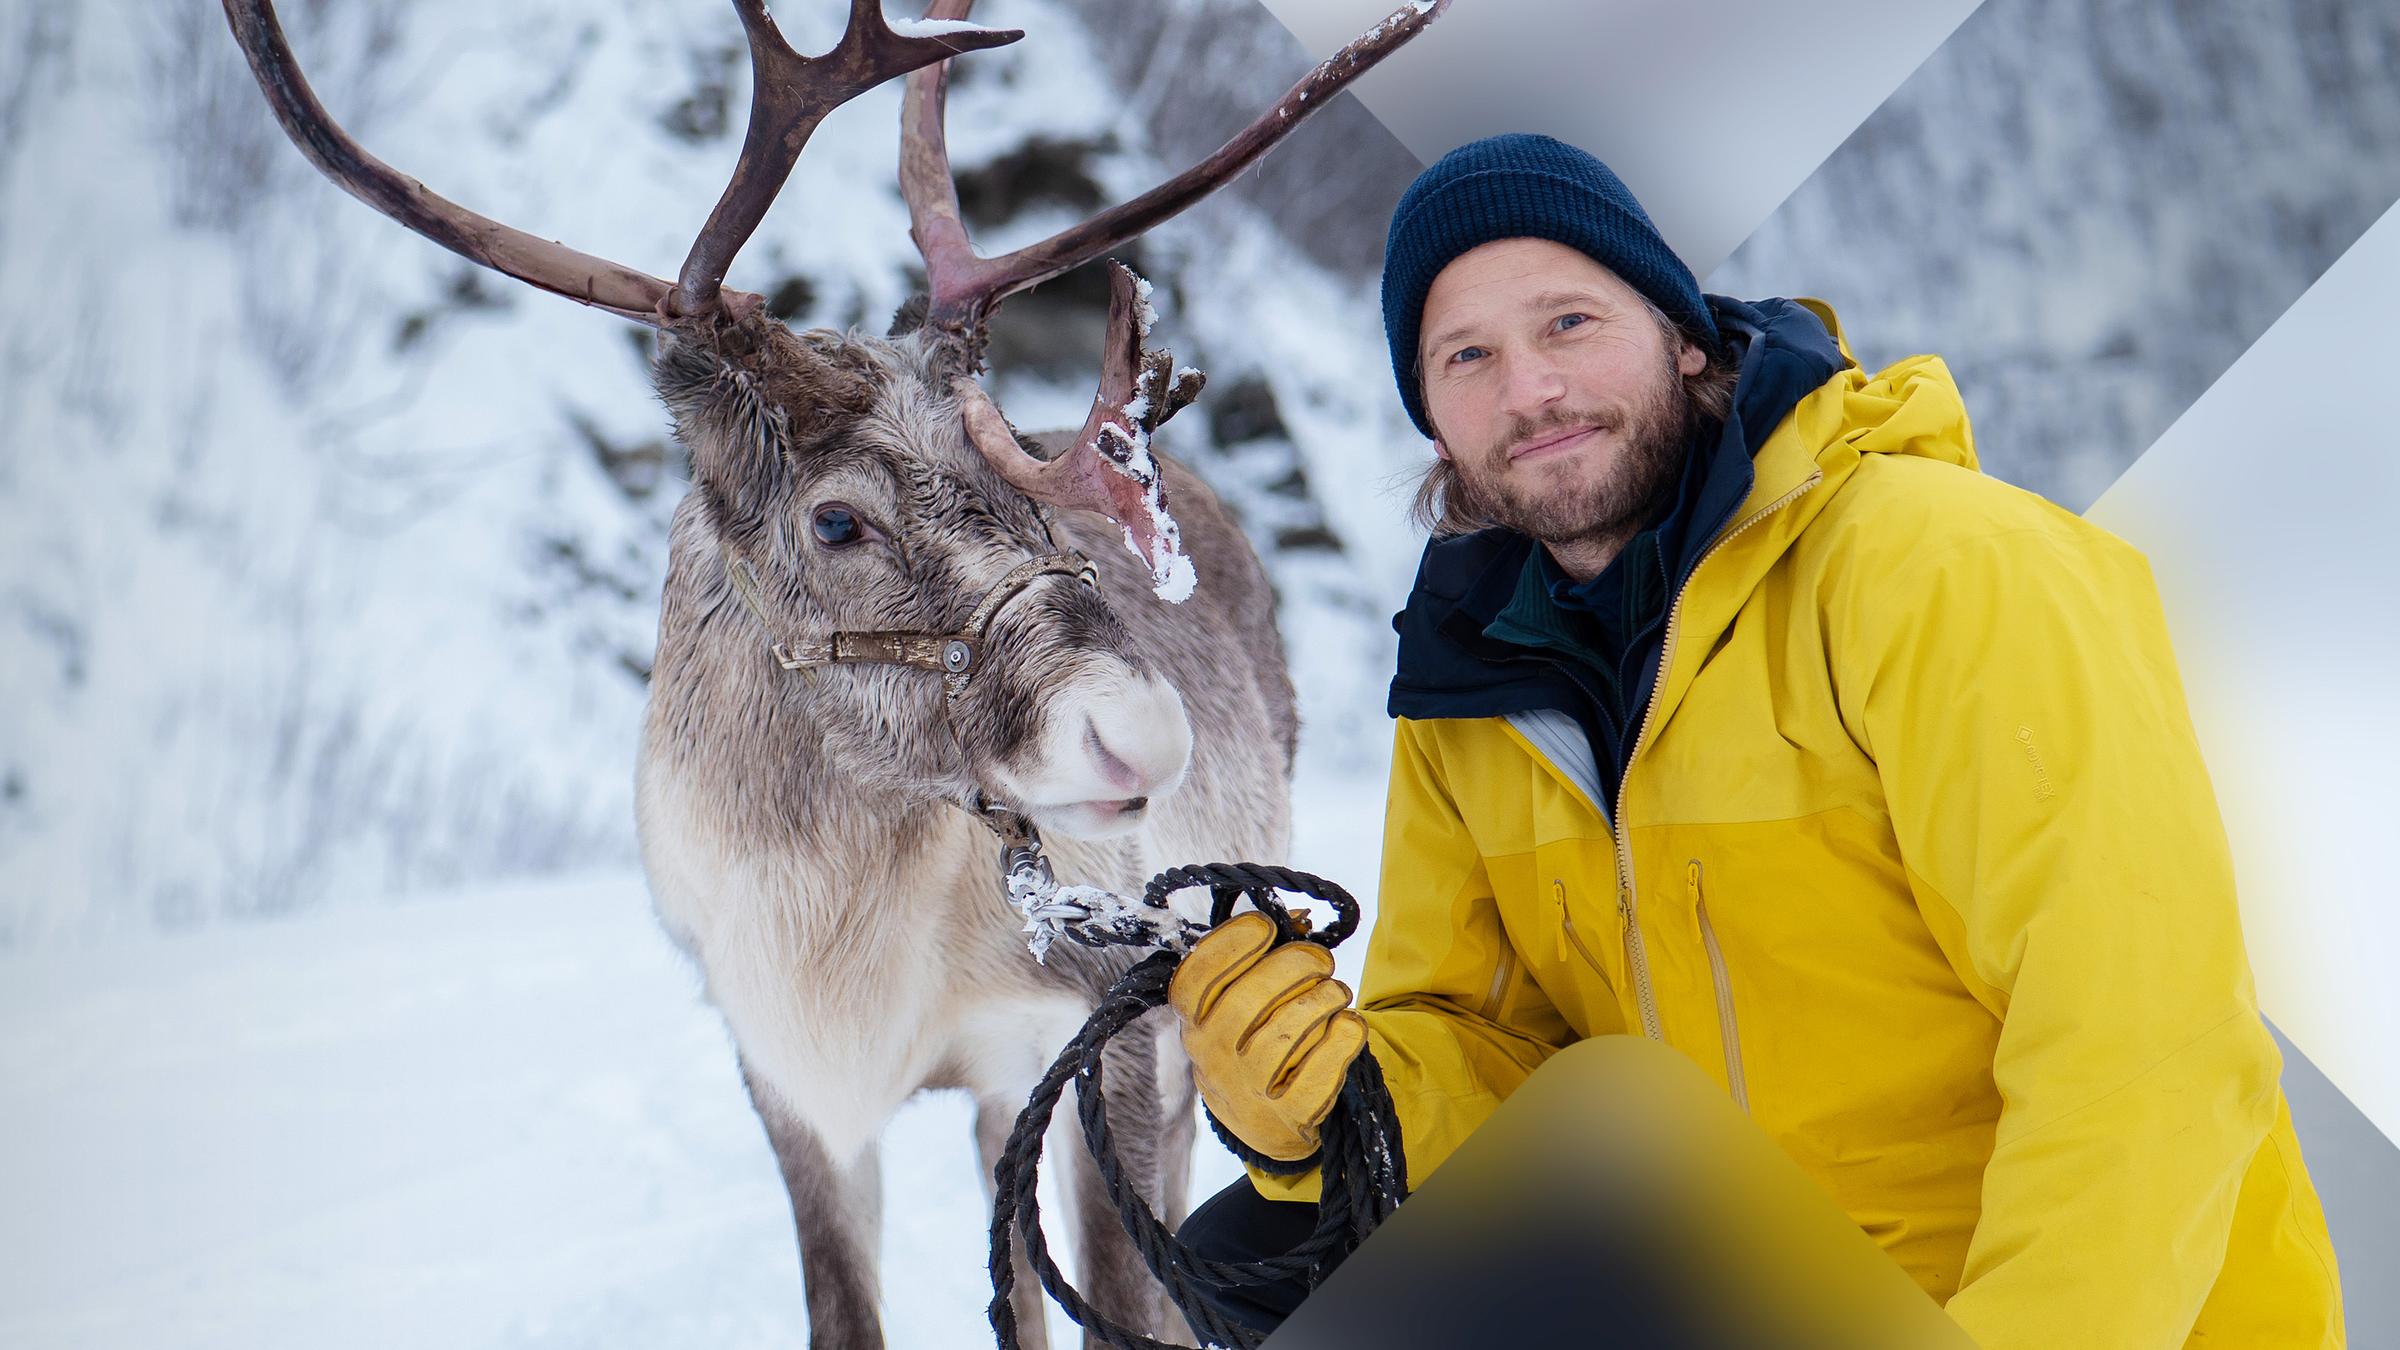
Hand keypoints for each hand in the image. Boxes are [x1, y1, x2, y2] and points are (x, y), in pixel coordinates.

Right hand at [1168, 911, 1367, 1162]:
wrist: (1261, 1120)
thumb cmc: (1251, 1040)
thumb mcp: (1236, 1003)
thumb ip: (1259, 959)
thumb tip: (1299, 920)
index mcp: (1194, 1021)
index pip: (1198, 977)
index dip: (1233, 943)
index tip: (1267, 927)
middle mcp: (1213, 1056)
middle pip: (1247, 999)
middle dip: (1294, 965)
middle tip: (1321, 960)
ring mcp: (1250, 1089)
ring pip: (1286, 1033)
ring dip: (1322, 999)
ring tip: (1336, 992)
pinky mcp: (1290, 1113)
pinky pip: (1322, 1069)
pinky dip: (1342, 1038)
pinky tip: (1347, 1024)